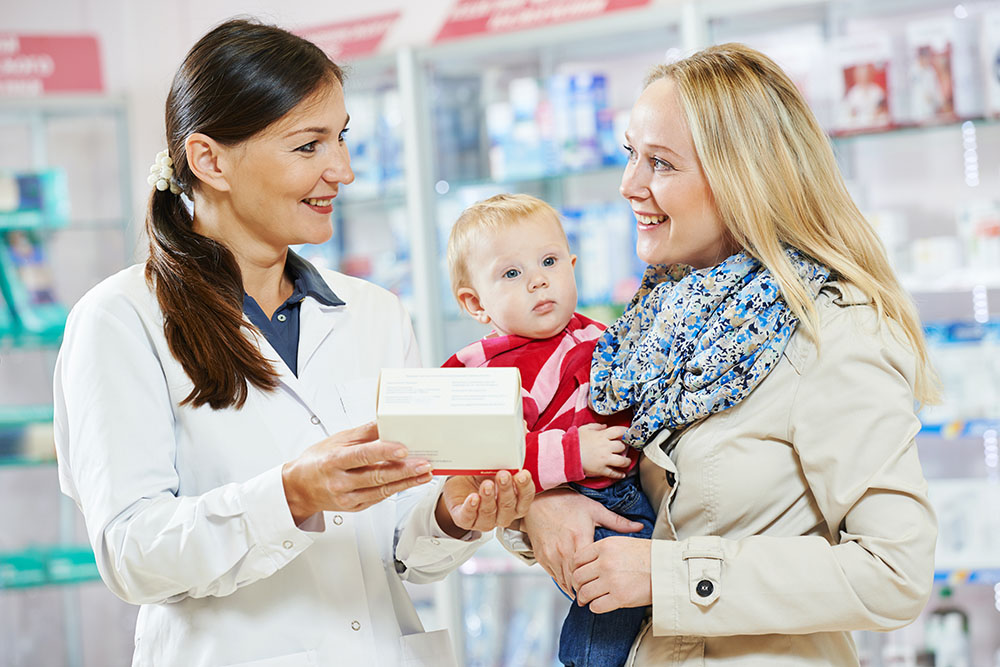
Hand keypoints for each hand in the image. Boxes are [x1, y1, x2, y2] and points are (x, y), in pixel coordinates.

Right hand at [281, 422, 431, 523]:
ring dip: (406, 483)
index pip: (363, 456)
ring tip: (424, 474)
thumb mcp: (337, 440)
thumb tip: (385, 421)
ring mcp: (347, 498)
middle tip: (424, 464)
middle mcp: (340, 482)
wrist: (299, 488)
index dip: (384, 453)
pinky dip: (396, 490)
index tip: (404, 450)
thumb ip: (363, 433)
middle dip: (404, 471)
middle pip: (376, 476)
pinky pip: (379, 498)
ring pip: (381, 491)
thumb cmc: (318, 461)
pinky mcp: (355, 507)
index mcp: (334, 461)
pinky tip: (410, 482)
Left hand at [436, 470, 534, 537]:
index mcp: (515, 502)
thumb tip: (510, 450)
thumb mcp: (493, 466)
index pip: (525, 498)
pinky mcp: (466, 521)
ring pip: (490, 515)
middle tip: (503, 475)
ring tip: (486, 484)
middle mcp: (502, 514)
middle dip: (506, 490)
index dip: (525, 487)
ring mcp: (485, 520)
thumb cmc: (481, 476)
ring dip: (489, 499)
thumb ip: (503, 463)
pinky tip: (473, 498)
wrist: (460, 483)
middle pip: (509, 507)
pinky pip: (469, 519)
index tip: (522, 474)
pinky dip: (471, 508)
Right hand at [521, 488, 643, 597]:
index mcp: (580, 540)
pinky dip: (563, 583)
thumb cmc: (566, 502)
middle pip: (577, 581)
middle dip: (588, 589)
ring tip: (587, 593)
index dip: (600, 581)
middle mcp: (564, 551)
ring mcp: (551, 555)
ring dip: (575, 589)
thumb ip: (617, 522)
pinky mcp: (541, 557)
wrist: (538, 499)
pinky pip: (554, 577)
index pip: (591, 570)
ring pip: (564, 582)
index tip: (608, 585)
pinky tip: (571, 585)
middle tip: (599, 594)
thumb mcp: (594, 509)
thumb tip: (639, 526)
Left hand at [571, 536, 651, 612]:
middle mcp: (605, 562)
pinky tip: (600, 604)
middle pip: (578, 576)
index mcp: (605, 546)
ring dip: (585, 598)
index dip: (577, 568)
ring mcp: (612, 580)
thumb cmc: (649, 556)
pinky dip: (595, 607)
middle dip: (579, 585)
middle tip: (582, 589)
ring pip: (585, 593)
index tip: (581, 574)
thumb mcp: (623, 542)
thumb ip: (604, 550)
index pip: (577, 559)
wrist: (668, 569)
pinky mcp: (619, 598)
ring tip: (588, 599)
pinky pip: (596, 606)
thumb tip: (588, 563)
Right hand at [578, 424, 630, 478]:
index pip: (619, 431)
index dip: (625, 432)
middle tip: (625, 448)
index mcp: (602, 436)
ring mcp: (605, 459)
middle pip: (622, 446)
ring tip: (627, 461)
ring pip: (622, 461)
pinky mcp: (601, 470)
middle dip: (624, 447)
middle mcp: (606, 447)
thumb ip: (596, 426)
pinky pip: (614, 473)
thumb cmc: (574, 441)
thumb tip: (605, 426)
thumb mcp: (584, 429)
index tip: (627, 434)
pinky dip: (619, 475)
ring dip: (627, 462)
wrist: (566, 455)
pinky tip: (622, 475)